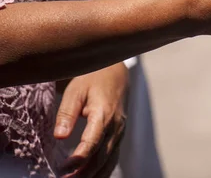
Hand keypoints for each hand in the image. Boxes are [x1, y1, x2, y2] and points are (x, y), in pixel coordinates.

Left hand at [55, 63, 127, 177]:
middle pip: (101, 156)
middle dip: (83, 172)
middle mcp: (116, 126)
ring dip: (93, 175)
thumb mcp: (76, 90)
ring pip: (109, 160)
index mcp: (104, 114)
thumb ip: (67, 113)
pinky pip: (113, 157)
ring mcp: (120, 132)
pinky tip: (90, 177)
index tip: (63, 169)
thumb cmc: (93, 79)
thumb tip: (60, 136)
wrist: (116, 73)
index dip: (78, 158)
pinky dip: (102, 170)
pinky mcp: (119, 135)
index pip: (93, 142)